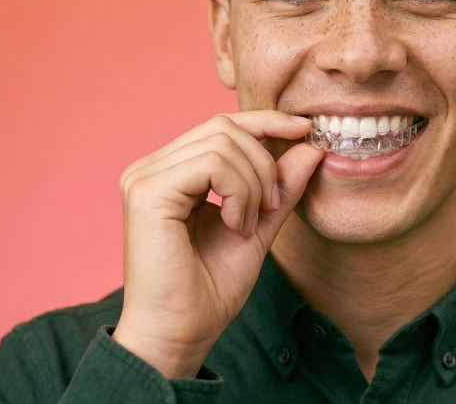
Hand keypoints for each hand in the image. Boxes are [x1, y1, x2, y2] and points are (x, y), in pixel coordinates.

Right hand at [111, 111, 322, 378]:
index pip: (222, 125)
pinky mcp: (148, 191)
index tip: (305, 130)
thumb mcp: (259, 225)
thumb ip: (281, 186)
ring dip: (253, 183)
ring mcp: (145, 176)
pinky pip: (212, 164)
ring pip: (222, 142)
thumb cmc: (210, 288)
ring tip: (249, 224)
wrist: (182, 334)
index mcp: (172, 171)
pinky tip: (235, 225)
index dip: (266, 121)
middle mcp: (152, 167)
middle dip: (264, 163)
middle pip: (225, 127)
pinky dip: (238, 192)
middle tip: (272, 207)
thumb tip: (310, 145)